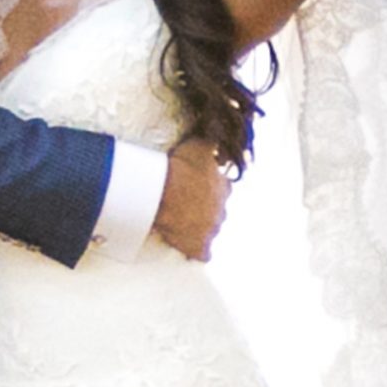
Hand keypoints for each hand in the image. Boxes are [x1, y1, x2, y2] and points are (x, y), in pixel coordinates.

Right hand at [154, 136, 230, 261]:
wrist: (163, 194)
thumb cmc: (180, 168)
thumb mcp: (198, 146)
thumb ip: (210, 143)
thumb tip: (218, 133)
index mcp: (223, 187)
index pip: (223, 188)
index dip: (210, 187)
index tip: (198, 185)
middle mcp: (222, 210)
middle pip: (218, 211)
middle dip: (206, 209)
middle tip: (188, 205)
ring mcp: (212, 230)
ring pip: (211, 231)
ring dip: (200, 228)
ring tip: (184, 224)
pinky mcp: (200, 247)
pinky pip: (202, 253)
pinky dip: (196, 251)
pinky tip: (188, 248)